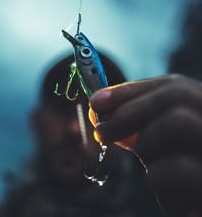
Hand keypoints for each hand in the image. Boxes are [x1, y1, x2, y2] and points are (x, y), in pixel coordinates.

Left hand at [89, 74, 201, 215]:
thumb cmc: (187, 186)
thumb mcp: (164, 151)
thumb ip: (140, 130)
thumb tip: (102, 115)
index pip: (175, 86)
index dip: (130, 91)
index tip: (97, 102)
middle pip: (176, 94)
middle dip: (127, 111)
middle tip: (101, 132)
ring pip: (177, 122)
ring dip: (146, 144)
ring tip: (150, 170)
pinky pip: (179, 169)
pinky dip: (159, 180)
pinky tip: (169, 198)